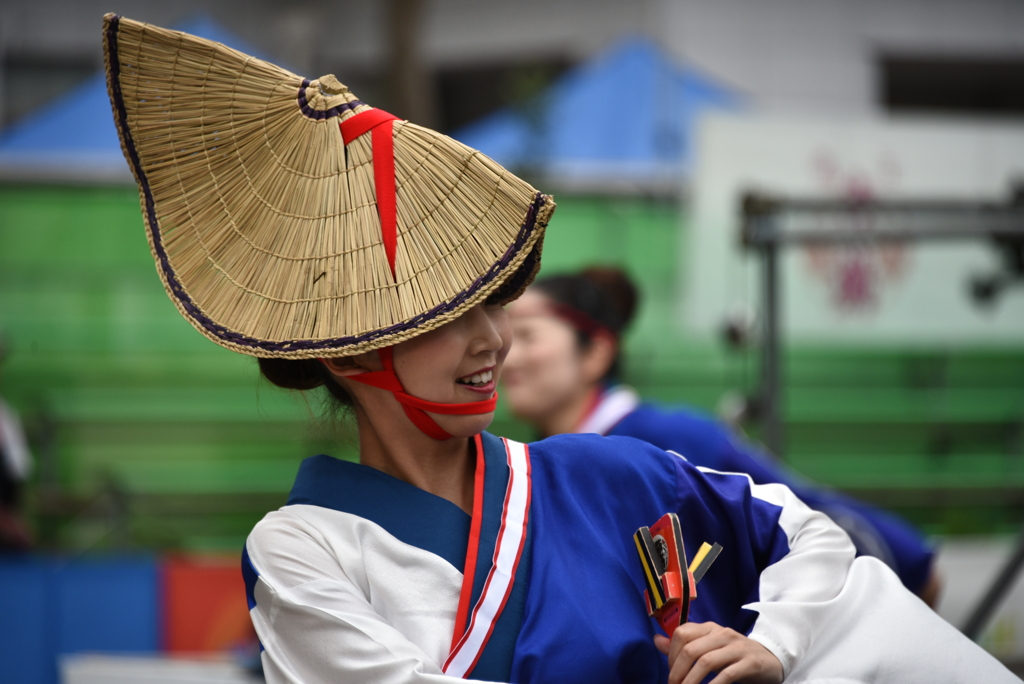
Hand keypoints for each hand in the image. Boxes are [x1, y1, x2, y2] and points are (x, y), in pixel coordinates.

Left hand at [653, 621, 783, 683]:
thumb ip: (683, 646)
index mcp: (709, 628)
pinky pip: (727, 675)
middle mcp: (722, 634)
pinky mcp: (750, 662)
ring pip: (706, 661)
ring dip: (691, 681)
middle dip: (677, 672)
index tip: (671, 674)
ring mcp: (737, 647)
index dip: (671, 655)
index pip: (681, 634)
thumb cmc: (734, 656)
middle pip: (691, 649)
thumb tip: (656, 640)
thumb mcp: (709, 648)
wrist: (771, 660)